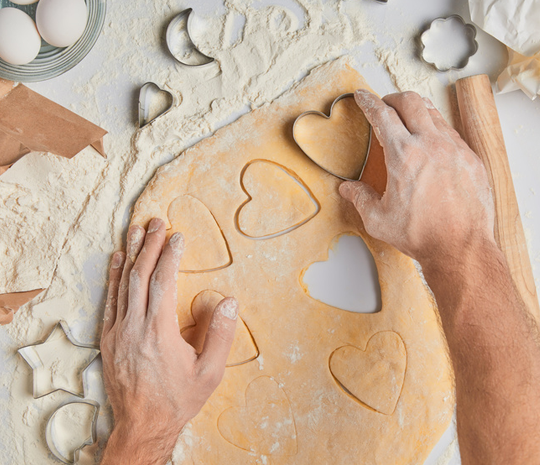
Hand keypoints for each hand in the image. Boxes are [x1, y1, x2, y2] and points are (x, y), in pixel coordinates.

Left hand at [100, 218, 237, 464]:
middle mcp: (134, 327)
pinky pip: (109, 301)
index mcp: (159, 332)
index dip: (170, 255)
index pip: (164, 282)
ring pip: (122, 284)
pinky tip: (116, 260)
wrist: (143, 426)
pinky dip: (113, 277)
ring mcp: (117, 332)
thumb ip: (220, 335)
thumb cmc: (178, 400)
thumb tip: (230, 302)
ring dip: (130, 254)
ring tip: (134, 230)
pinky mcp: (108, 339)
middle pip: (140, 276)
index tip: (177, 236)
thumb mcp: (209, 373)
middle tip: (156, 221)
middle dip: (149, 245)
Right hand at [339, 90, 495, 265]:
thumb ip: (360, 198)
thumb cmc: (421, 234)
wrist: (460, 247)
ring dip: (417, 111)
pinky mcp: (471, 159)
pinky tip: (431, 143)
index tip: (363, 96)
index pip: (382, 115)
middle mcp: (430, 145)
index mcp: (403, 155)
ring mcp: (454, 149)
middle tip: (385, 104)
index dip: (369, 102)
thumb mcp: (379, 219)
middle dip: (393, 98)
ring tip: (408, 119)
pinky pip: (451, 132)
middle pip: (410, 102)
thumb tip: (348, 189)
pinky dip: (436, 129)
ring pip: (434, 113)